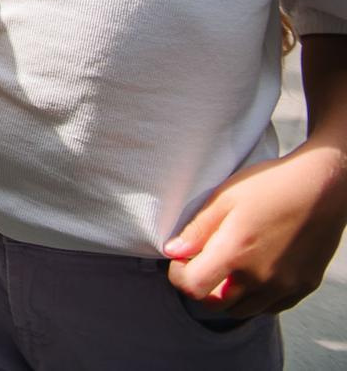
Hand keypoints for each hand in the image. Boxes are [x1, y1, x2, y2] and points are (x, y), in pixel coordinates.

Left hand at [165, 142, 346, 317]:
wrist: (323, 188)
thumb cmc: (270, 186)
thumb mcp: (224, 198)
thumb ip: (197, 230)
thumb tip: (172, 251)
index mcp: (236, 254)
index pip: (193, 288)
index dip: (178, 276)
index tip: (180, 260)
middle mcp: (261, 278)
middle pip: (217, 305)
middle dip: (202, 288)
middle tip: (201, 264)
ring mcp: (285, 286)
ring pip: (245, 311)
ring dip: (229, 297)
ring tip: (228, 269)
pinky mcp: (304, 287)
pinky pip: (272, 307)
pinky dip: (257, 299)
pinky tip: (254, 274)